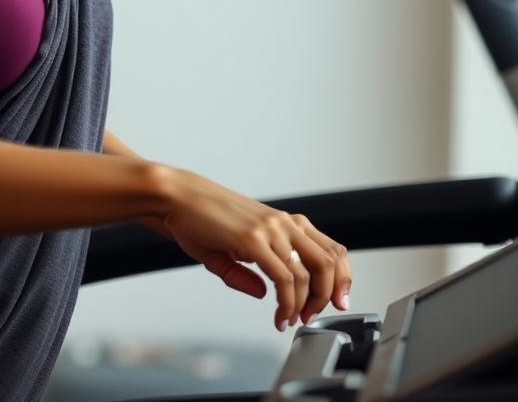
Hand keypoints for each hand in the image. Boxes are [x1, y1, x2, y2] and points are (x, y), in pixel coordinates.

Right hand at [159, 168, 350, 330]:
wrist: (175, 197)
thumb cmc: (197, 217)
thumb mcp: (229, 248)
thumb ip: (246, 273)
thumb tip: (262, 294)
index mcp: (282, 221)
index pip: (330, 248)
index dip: (341, 277)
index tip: (338, 300)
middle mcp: (282, 222)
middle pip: (329, 260)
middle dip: (329, 295)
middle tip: (313, 316)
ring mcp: (269, 229)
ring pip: (308, 274)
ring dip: (304, 305)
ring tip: (291, 320)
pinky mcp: (253, 239)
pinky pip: (283, 278)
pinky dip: (286, 304)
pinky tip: (278, 315)